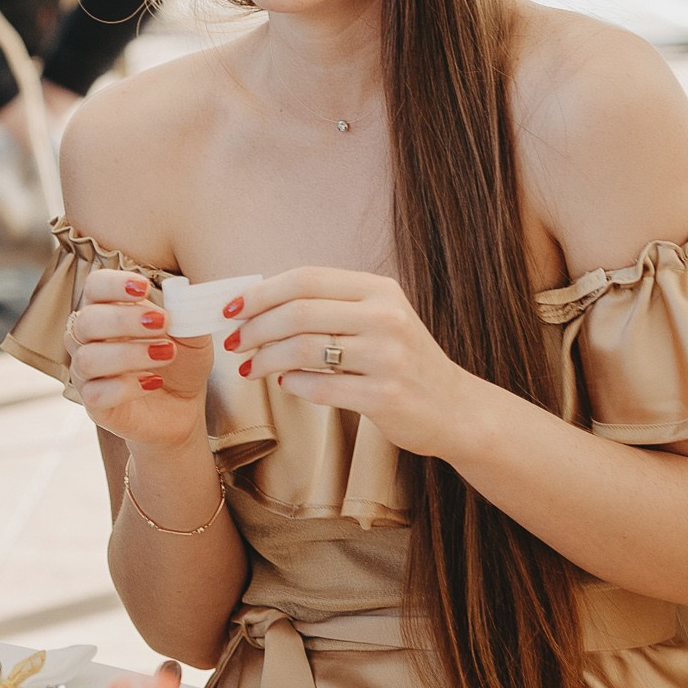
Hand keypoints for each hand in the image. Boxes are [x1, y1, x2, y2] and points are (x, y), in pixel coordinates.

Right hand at [65, 270, 212, 453]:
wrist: (183, 406)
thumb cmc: (180, 362)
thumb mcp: (193, 334)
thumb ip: (186, 313)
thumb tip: (181, 292)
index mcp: (107, 310)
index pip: (94, 287)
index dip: (113, 284)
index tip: (144, 288)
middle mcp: (89, 339)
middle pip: (87, 321)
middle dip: (124, 320)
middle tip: (161, 323)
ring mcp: (88, 374)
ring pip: (88, 359)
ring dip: (129, 354)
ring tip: (165, 354)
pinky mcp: (95, 404)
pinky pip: (95, 394)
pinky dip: (126, 387)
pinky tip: (153, 382)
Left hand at [225, 267, 479, 457]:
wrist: (455, 408)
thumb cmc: (402, 360)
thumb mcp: (377, 318)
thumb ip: (329, 307)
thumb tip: (258, 303)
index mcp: (379, 289)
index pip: (306, 278)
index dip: (261, 292)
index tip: (232, 308)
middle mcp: (386, 317)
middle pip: (299, 312)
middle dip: (256, 328)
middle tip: (234, 343)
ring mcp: (388, 357)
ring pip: (305, 349)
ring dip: (267, 358)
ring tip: (252, 367)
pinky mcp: (386, 397)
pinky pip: (321, 388)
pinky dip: (293, 385)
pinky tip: (285, 384)